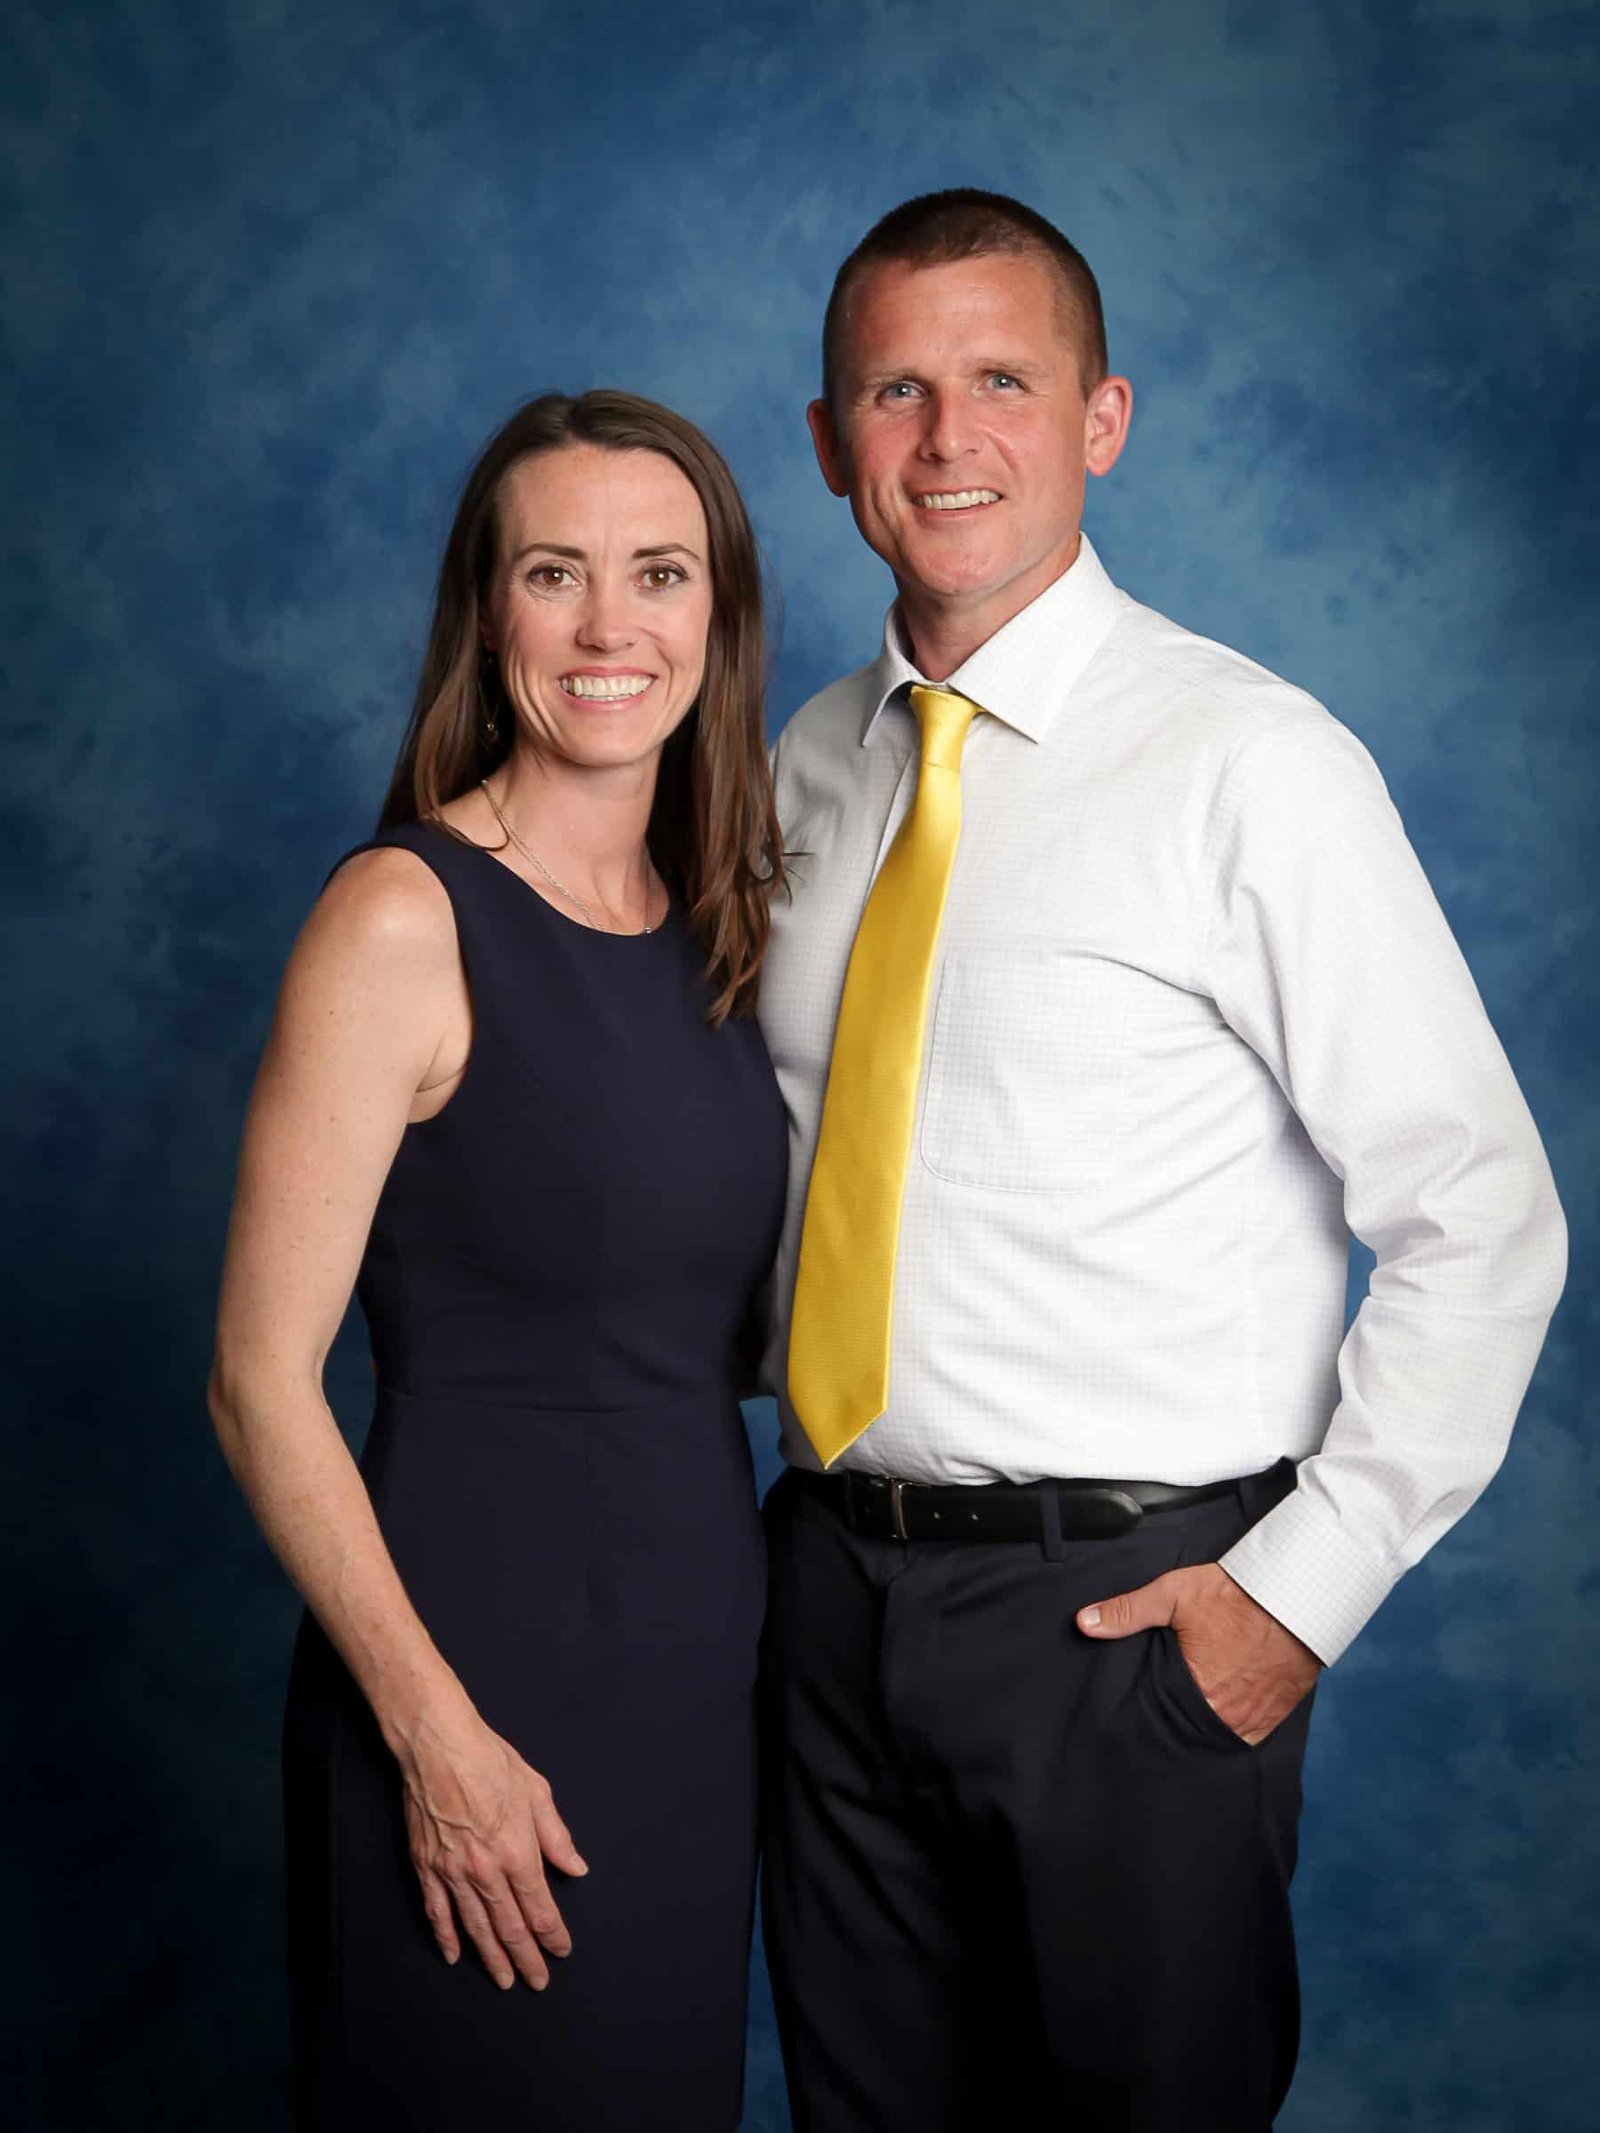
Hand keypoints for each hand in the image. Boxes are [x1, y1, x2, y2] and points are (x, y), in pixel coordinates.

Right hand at [396, 1712, 587, 1988]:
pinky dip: (446, 1937)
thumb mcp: (537, 1792)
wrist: (438, 1746)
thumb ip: (557, 1837)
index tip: (561, 1951)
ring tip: (504, 1980)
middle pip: (509, 1927)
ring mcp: (453, 1873)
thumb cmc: (491, 1762)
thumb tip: (576, 1870)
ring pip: (475, 1927)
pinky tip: (454, 1955)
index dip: (552, 1935)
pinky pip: (437, 1912)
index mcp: (518, 1852)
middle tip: (537, 1982)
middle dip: (526, 1958)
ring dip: (492, 1957)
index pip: (539, 1909)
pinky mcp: (426, 1867)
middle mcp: (486, 1871)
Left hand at [1077, 1562, 1320, 1744]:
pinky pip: (1245, 1734)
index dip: (1147, 1710)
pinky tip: (1220, 1710)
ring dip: (1203, 1724)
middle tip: (1165, 1705)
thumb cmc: (1236, 1595)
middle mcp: (1225, 1715)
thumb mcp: (1174, 1594)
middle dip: (1174, 1719)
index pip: (1159, 1716)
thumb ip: (1127, 1612)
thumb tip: (1084, 1623)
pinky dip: (1232, 1725)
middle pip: (1188, 1728)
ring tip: (1191, 1709)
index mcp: (1195, 1691)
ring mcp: (1253, 1720)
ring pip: (1216, 1734)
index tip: (1140, 1705)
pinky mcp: (1274, 1717)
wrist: (1298, 1596)